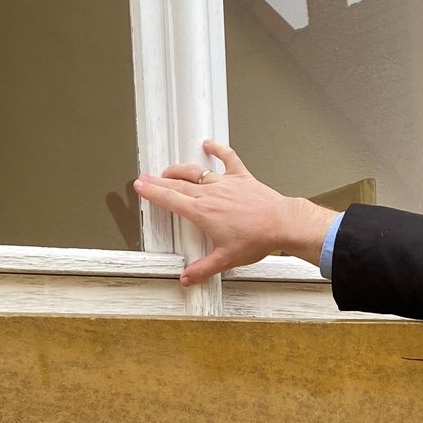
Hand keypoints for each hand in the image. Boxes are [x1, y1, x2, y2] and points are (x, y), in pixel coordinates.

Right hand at [133, 140, 339, 285]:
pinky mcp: (241, 177)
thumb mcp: (226, 259)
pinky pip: (228, 159)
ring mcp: (225, 183)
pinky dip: (218, 149)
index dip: (152, 192)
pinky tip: (209, 144)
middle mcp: (210, 194)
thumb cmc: (256, 239)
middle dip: (159, 181)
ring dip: (180, 170)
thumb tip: (186, 279)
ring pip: (196, 172)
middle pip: (178, 184)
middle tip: (146, 178)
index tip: (140, 186)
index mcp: (202, 212)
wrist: (281, 223)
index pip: (170, 199)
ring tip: (169, 170)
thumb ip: (202, 269)